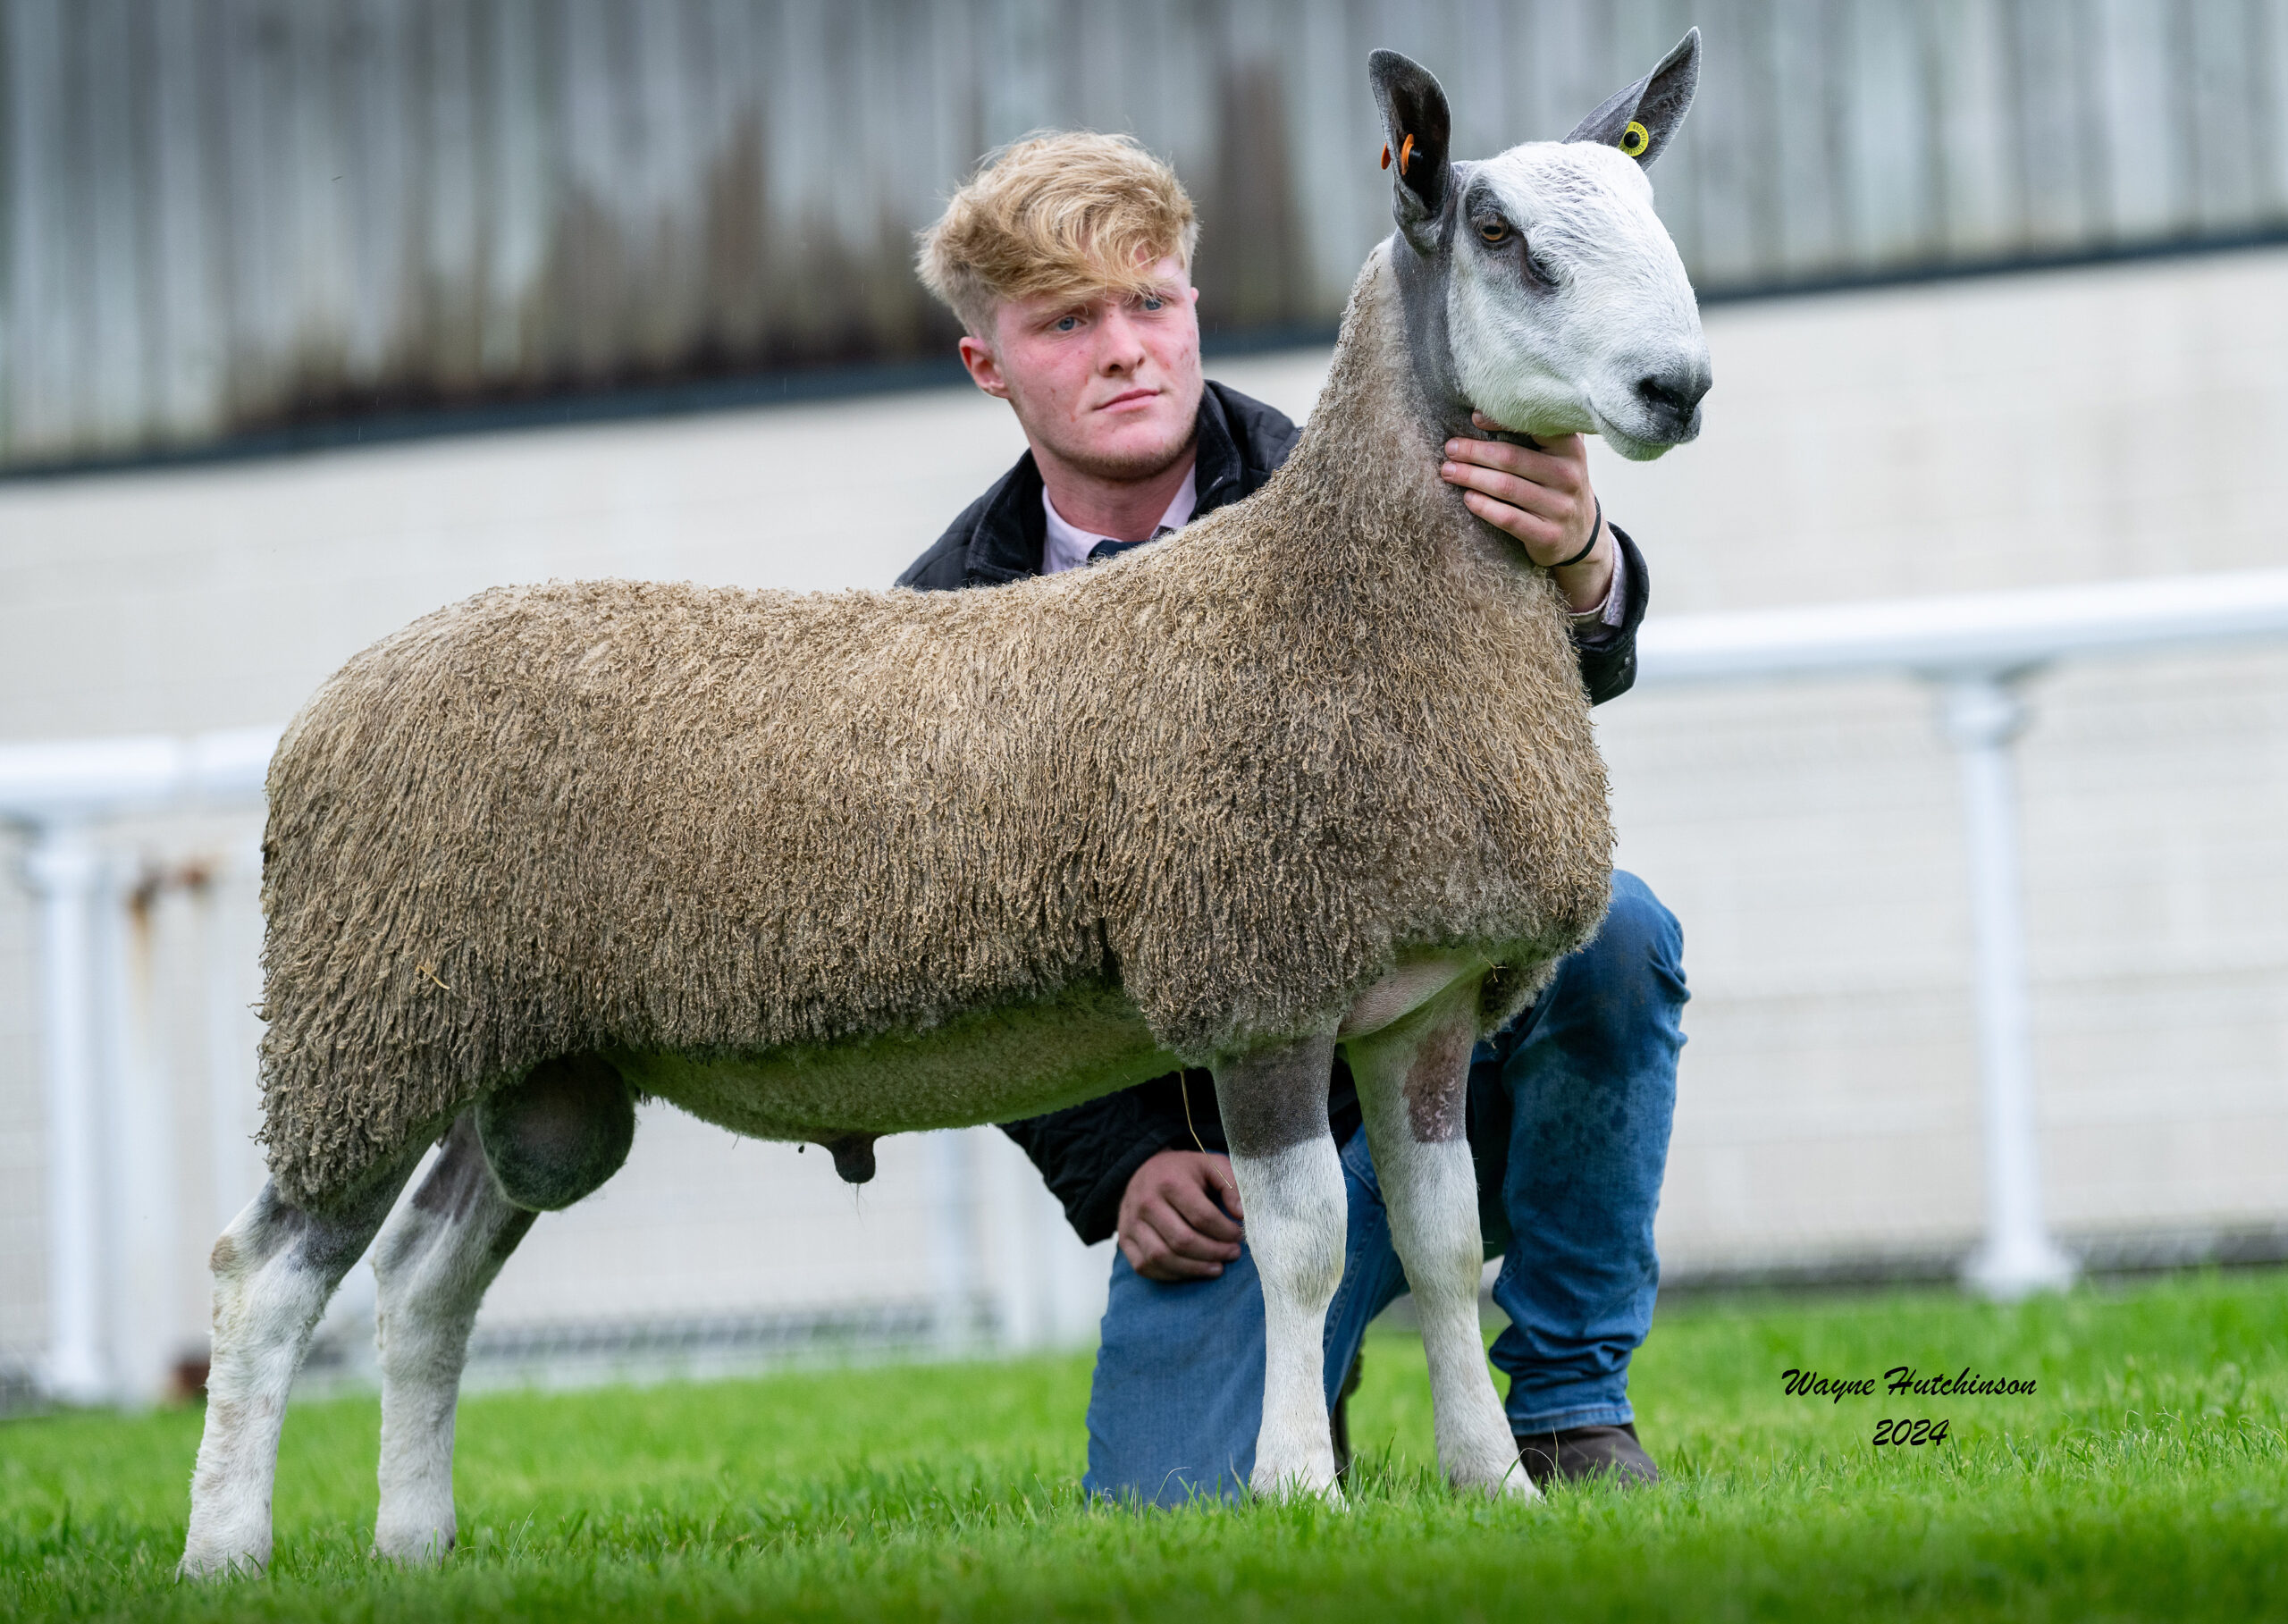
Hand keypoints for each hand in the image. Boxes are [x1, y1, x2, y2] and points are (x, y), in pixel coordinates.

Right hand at [1117, 1148, 1244, 1281]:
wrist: (1144, 1170)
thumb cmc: (1184, 1172)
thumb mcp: (1211, 1165)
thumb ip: (1232, 1184)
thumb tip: (1242, 1214)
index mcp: (1169, 1181)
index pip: (1202, 1217)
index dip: (1225, 1232)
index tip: (1239, 1236)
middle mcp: (1145, 1202)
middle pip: (1182, 1241)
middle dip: (1214, 1252)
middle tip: (1232, 1254)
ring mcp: (1131, 1222)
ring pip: (1162, 1257)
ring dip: (1194, 1269)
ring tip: (1217, 1268)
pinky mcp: (1124, 1239)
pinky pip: (1145, 1266)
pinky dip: (1171, 1274)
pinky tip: (1191, 1270)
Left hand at [1440, 412, 1614, 612]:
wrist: (1581, 534)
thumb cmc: (1557, 485)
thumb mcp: (1560, 456)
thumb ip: (1538, 433)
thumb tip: (1485, 411)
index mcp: (1570, 449)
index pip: (1535, 426)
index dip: (1502, 420)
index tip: (1474, 418)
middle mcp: (1568, 476)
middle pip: (1511, 458)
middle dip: (1474, 452)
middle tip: (1450, 449)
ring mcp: (1560, 507)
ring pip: (1506, 487)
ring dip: (1471, 477)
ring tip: (1448, 471)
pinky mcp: (1548, 535)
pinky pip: (1508, 518)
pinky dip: (1484, 507)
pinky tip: (1467, 498)